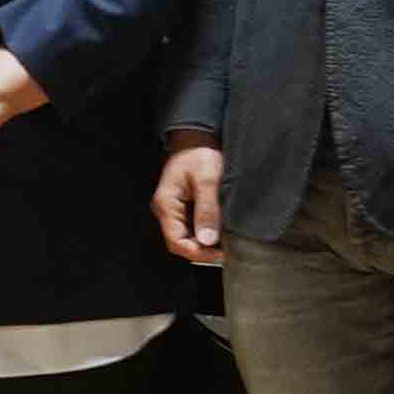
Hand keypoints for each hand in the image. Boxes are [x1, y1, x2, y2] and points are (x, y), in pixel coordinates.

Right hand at [153, 137, 230, 268]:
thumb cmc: (199, 154)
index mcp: (166, 204)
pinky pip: (192, 228)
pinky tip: (220, 232)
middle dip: (203, 251)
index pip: (176, 241)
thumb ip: (207, 209)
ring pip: (187, 237)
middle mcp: (167, 210)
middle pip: (180, 243)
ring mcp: (175, 210)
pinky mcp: (184, 208)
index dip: (198, 252)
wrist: (197, 138)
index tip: (220, 254)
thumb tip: (207, 239)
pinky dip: (206, 233)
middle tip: (226, 252)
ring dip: (205, 243)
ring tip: (226, 243)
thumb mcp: (207, 179)